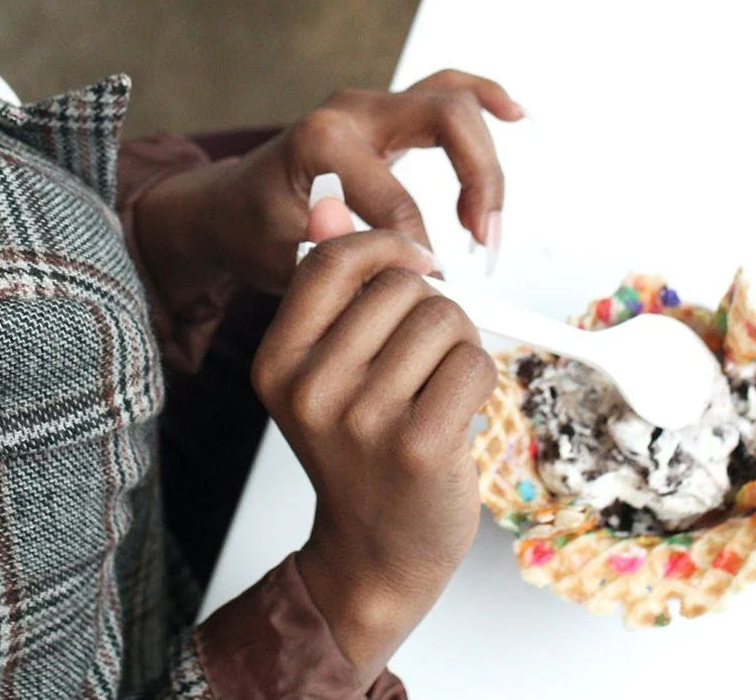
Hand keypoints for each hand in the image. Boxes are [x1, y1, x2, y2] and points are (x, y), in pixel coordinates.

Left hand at [133, 70, 522, 294]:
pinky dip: (482, 97)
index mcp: (320, 141)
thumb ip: (338, 261)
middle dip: (479, 178)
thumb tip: (405, 265)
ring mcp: (370, 106)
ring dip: (484, 158)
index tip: (427, 288)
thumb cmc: (251, 233)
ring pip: (453, 100)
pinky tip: (515, 114)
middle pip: (446, 116)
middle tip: (483, 241)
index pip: (397, 197)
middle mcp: (350, 111)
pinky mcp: (385, 113)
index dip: (420, 249)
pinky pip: (444, 90)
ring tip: (488, 220)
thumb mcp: (279, 259)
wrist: (225, 205)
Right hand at [251, 213, 497, 682]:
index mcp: (276, 361)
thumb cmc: (356, 450)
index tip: (414, 268)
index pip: (333, 261)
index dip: (387, 249)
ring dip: (458, 343)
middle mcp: (309, 389)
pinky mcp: (419, 447)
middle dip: (431, 306)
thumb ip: (327, 285)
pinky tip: (457, 410)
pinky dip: (479, 379)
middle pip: (401, 287)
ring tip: (439, 383)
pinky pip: (473, 363)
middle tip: (426, 352)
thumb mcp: (322, 365)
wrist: (373, 551)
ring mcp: (362, 422)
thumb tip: (327, 203)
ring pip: (443, 320)